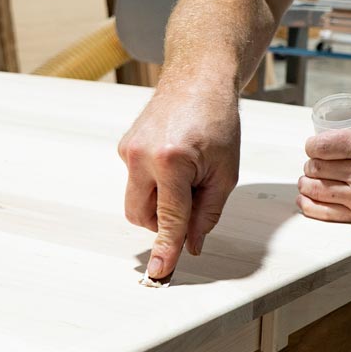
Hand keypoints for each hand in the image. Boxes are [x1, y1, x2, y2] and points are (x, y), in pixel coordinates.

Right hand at [119, 88, 240, 278]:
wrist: (197, 79)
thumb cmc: (218, 120)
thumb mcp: (225, 172)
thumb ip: (208, 213)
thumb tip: (192, 245)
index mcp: (171, 161)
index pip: (168, 218)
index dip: (167, 249)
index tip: (159, 273)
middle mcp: (142, 156)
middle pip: (142, 216)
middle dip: (164, 222)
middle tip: (193, 201)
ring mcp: (128, 150)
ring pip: (138, 201)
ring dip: (161, 201)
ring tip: (187, 175)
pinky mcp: (125, 146)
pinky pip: (137, 181)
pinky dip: (156, 183)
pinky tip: (176, 160)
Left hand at [298, 107, 350, 228]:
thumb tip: (349, 104)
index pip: (323, 145)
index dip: (312, 145)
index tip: (313, 146)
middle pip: (317, 167)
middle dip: (310, 163)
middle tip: (314, 162)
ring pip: (316, 189)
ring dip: (306, 183)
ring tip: (309, 179)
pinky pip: (325, 213)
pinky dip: (309, 205)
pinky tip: (305, 198)